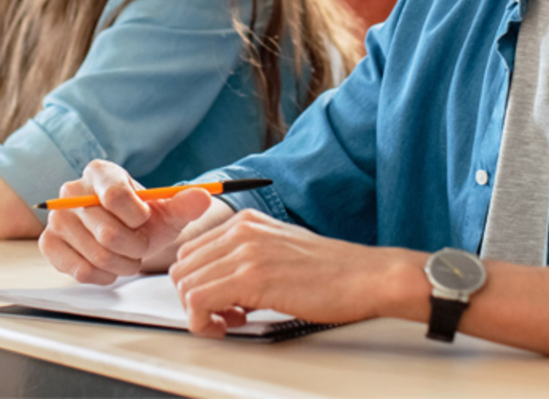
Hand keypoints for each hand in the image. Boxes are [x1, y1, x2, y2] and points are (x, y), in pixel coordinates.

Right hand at [39, 159, 215, 283]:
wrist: (124, 235)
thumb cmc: (144, 220)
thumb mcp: (169, 211)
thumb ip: (186, 203)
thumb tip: (204, 196)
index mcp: (100, 172)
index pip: (116, 196)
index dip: (138, 217)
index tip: (145, 220)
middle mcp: (71, 191)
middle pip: (108, 233)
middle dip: (135, 247)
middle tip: (141, 246)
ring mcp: (57, 218)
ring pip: (97, 255)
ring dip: (123, 264)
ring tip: (129, 256)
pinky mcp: (49, 244)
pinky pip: (80, 271)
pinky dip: (104, 275)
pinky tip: (110, 267)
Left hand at [169, 209, 424, 337]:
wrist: (366, 277)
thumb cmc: (333, 272)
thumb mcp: (281, 250)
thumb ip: (248, 258)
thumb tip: (221, 284)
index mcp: (246, 222)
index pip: (191, 251)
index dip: (198, 282)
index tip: (219, 301)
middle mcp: (241, 231)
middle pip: (182, 268)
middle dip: (194, 298)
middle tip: (223, 315)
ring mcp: (245, 252)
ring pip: (186, 286)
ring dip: (200, 312)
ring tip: (230, 321)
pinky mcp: (251, 278)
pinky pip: (198, 303)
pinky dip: (204, 323)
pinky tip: (230, 326)